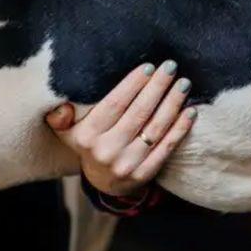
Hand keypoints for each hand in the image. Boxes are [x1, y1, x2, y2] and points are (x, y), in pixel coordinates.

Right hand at [45, 61, 196, 196]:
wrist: (103, 183)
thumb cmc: (89, 145)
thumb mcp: (68, 132)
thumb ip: (61, 117)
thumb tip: (59, 107)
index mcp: (87, 137)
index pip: (114, 104)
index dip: (133, 84)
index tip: (149, 67)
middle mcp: (106, 151)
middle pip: (138, 113)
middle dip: (157, 87)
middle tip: (170, 67)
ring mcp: (127, 165)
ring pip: (155, 129)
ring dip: (172, 104)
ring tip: (183, 84)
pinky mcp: (144, 174)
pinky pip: (166, 148)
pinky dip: (180, 128)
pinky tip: (190, 111)